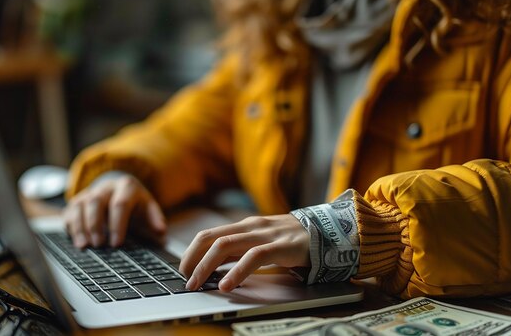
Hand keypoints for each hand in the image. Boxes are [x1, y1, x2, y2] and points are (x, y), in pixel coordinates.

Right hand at [63, 175, 165, 247]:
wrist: (120, 189)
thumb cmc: (135, 203)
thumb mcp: (148, 207)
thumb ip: (155, 219)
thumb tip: (161, 231)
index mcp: (126, 187)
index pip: (120, 204)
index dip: (117, 224)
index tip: (117, 243)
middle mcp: (106, 187)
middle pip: (96, 202)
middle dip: (96, 224)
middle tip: (99, 245)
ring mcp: (89, 192)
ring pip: (80, 205)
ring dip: (80, 227)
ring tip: (84, 246)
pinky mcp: (77, 201)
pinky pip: (69, 211)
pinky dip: (71, 227)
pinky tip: (76, 241)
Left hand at [179, 215, 309, 291]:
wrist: (327, 232)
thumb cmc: (291, 241)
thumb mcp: (261, 243)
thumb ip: (239, 252)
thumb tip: (212, 269)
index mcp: (243, 226)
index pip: (208, 235)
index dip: (191, 252)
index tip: (183, 270)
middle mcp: (250, 227)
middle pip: (211, 238)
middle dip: (193, 259)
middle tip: (185, 279)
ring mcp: (265, 234)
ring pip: (226, 245)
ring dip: (206, 265)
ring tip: (197, 283)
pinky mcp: (281, 246)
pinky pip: (254, 258)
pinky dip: (237, 272)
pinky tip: (227, 285)